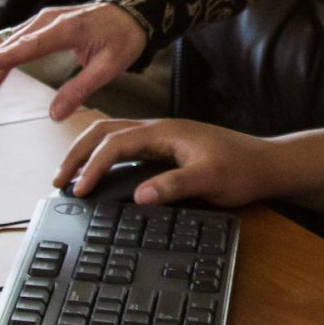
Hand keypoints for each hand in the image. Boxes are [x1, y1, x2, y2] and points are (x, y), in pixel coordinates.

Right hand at [0, 1, 147, 120]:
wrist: (131, 11)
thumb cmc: (123, 37)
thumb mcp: (110, 67)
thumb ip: (81, 89)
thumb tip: (54, 115)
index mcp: (64, 29)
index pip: (27, 45)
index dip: (3, 58)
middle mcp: (45, 22)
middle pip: (3, 48)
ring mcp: (39, 22)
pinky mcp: (38, 27)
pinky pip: (7, 42)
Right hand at [57, 116, 278, 204]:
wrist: (266, 164)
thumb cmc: (241, 170)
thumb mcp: (210, 180)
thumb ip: (175, 186)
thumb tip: (139, 196)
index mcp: (164, 131)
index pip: (115, 143)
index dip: (93, 166)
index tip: (79, 190)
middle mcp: (158, 129)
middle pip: (105, 131)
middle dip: (77, 153)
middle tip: (57, 180)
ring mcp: (161, 137)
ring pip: (112, 136)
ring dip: (87, 153)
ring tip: (69, 177)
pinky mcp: (165, 147)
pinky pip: (124, 146)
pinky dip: (103, 157)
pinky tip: (100, 174)